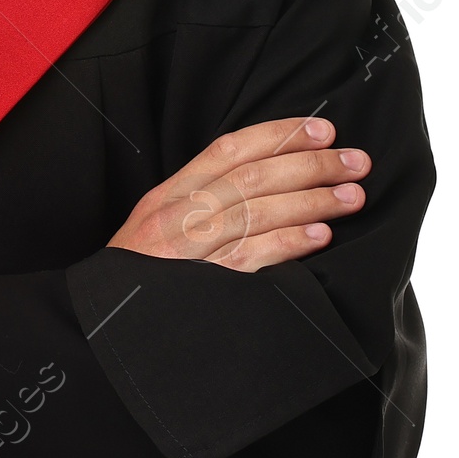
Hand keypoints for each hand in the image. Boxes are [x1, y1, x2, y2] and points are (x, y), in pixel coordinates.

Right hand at [107, 116, 369, 269]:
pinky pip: (252, 257)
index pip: (229, 149)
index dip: (279, 134)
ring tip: (352, 196)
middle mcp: (178, 216)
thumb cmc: (139, 278)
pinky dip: (289, 243)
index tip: (323, 130)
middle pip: (253, 177)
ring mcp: (190, 251)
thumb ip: (199, 201)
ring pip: (257, 211)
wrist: (101, 327)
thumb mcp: (155, 227)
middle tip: (356, 161)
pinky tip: (321, 236)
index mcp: (168, 195)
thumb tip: (267, 177)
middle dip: (311, 165)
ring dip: (312, 200)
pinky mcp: (204, 288)